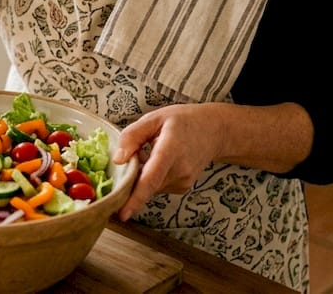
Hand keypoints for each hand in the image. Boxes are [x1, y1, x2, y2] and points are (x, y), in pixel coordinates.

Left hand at [111, 103, 223, 220]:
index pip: (151, 178)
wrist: (214, 131)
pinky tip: (158, 162)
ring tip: (149, 153)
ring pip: (150, 187)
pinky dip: (150, 178)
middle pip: (147, 186)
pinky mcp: (182, 187)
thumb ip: (132, 136)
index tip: (123, 213)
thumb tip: (117, 159)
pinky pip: (157, 187)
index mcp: (171, 149)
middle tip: (128, 161)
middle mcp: (179, 170)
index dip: (136, 198)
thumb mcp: (154, 118)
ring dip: (141, 177)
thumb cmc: (183, 121)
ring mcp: (183, 181)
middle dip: (130, 181)